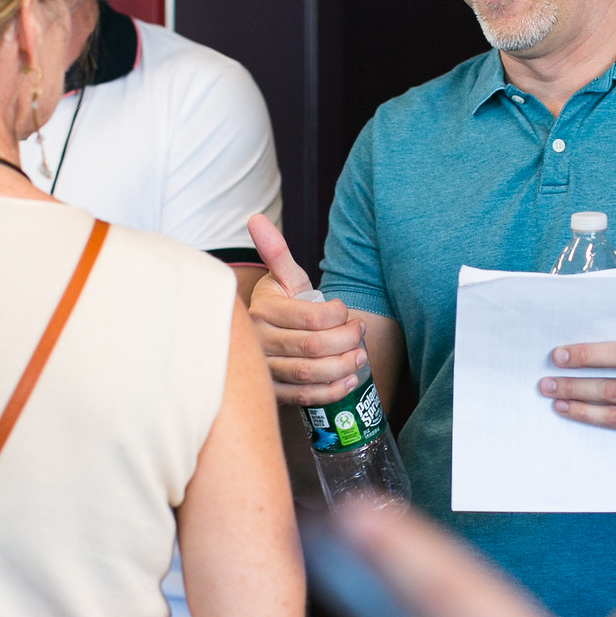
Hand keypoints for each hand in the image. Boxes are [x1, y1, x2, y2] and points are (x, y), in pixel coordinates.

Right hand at [246, 214, 366, 407]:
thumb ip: (276, 251)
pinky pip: (304, 398)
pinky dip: (331, 391)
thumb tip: (255, 218)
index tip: (348, 312)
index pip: (311, 319)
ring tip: (360, 357)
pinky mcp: (274, 392)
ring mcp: (265, 370)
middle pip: (313, 347)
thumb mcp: (283, 277)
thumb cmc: (282, 303)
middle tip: (360, 333)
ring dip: (343, 367)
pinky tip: (349, 380)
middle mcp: (259, 342)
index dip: (339, 317)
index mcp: (263, 311)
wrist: (268, 336)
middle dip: (346, 341)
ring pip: (309, 374)